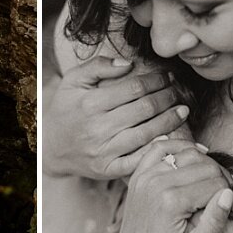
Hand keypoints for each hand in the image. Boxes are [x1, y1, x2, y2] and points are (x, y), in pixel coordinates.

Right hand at [42, 57, 186, 179]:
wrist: (50, 145)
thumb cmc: (66, 109)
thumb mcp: (74, 81)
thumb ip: (99, 66)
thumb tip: (129, 64)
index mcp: (90, 103)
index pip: (134, 88)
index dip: (156, 80)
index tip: (167, 76)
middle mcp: (97, 127)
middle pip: (144, 110)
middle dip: (167, 97)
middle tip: (177, 91)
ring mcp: (104, 151)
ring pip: (147, 134)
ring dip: (170, 121)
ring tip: (182, 111)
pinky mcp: (108, 169)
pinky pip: (139, 161)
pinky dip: (158, 149)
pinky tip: (171, 138)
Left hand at [111, 139, 232, 232]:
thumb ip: (213, 224)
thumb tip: (229, 194)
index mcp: (171, 202)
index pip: (216, 183)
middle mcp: (155, 183)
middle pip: (204, 165)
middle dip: (223, 178)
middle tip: (231, 196)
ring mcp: (144, 176)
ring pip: (187, 153)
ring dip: (207, 162)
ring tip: (217, 181)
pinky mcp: (138, 174)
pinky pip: (161, 148)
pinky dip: (181, 147)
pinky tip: (196, 155)